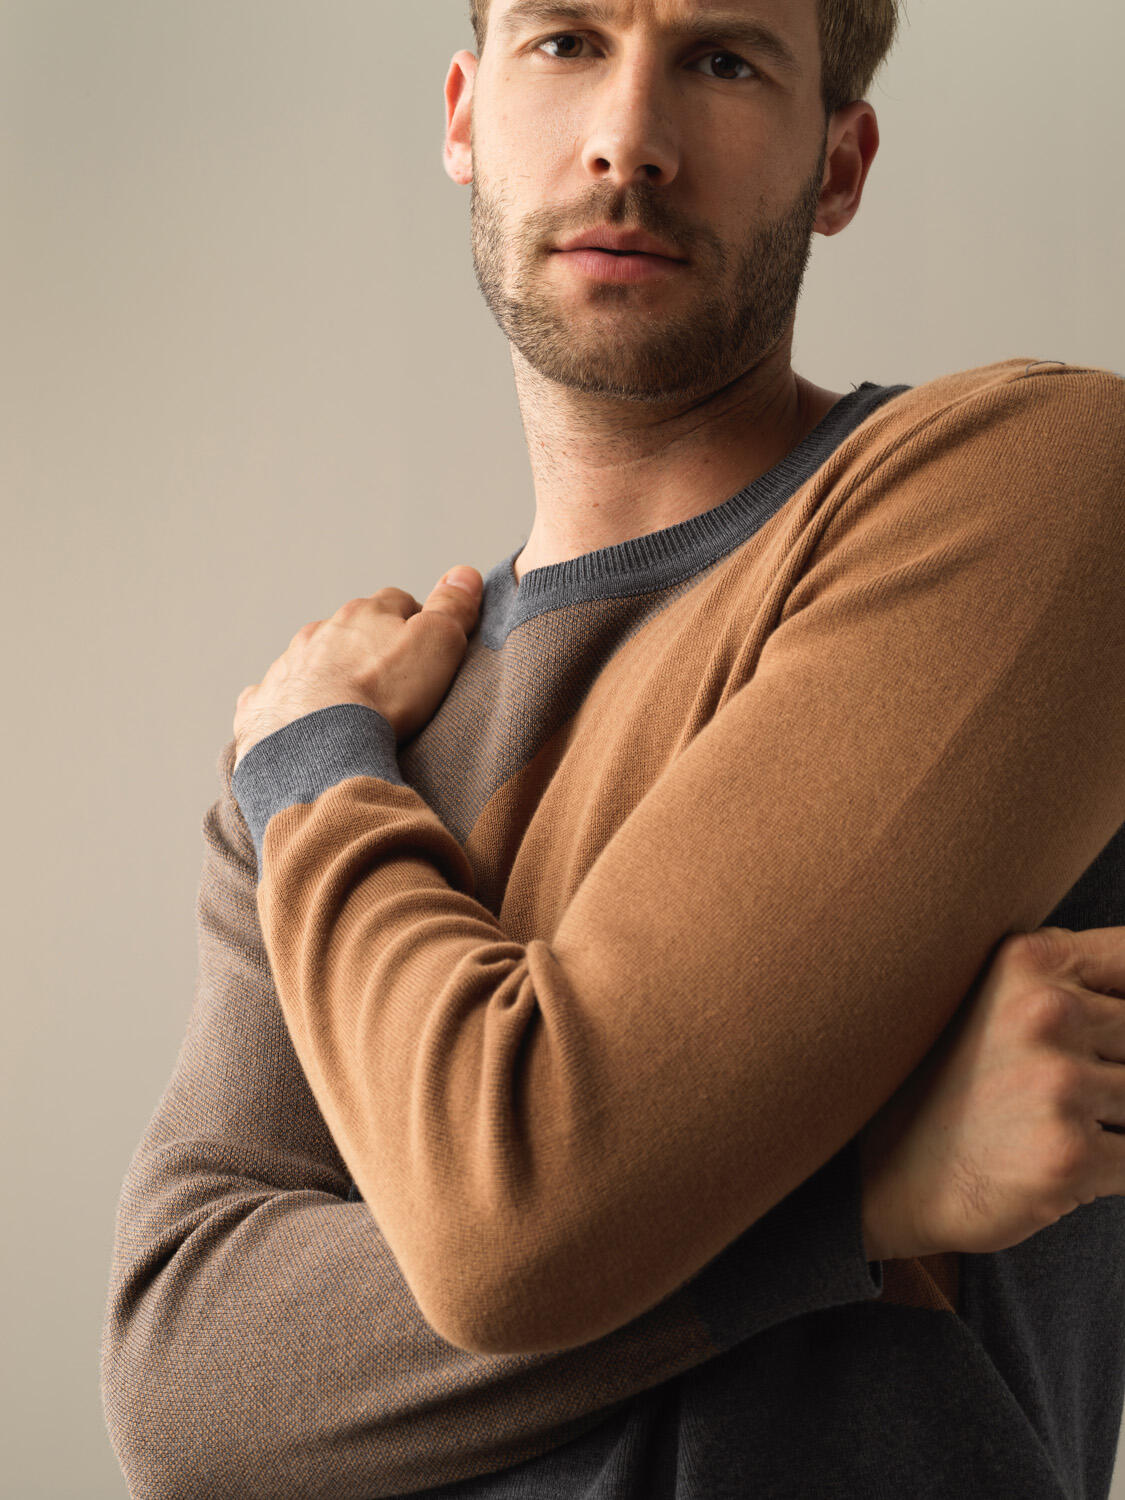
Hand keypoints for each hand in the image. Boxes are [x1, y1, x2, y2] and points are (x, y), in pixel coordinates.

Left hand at [233, 566, 482, 772]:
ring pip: (314, 658)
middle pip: (352, 629)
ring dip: (330, 673)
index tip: (426, 648)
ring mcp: (290, 664)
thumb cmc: (383, 694)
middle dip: (369, 647)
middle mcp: (322, 630)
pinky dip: (290, 704)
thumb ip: (453, 607)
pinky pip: (277, 694)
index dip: (415, 622)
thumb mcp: (437, 644)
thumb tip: (466, 573)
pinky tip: (303, 725)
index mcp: (365, 613)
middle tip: (391, 683)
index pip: (397, 602)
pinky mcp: (265, 701)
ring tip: (351, 709)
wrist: (317, 742)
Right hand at [860, 924, 1124, 1261]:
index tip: (1100, 1039)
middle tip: (1052, 1091)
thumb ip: (1079, 979)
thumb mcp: (1003, 997)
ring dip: (1111, 1121)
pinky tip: (1054, 1160)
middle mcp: (1046, 1012)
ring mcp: (1058, 1084)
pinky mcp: (1070, 1155)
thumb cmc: (959, 1082)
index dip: (1122, 1007)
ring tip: (1051, 1123)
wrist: (890, 1173)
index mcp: (1029, 960)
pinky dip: (1110, 1168)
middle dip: (1115, 1070)